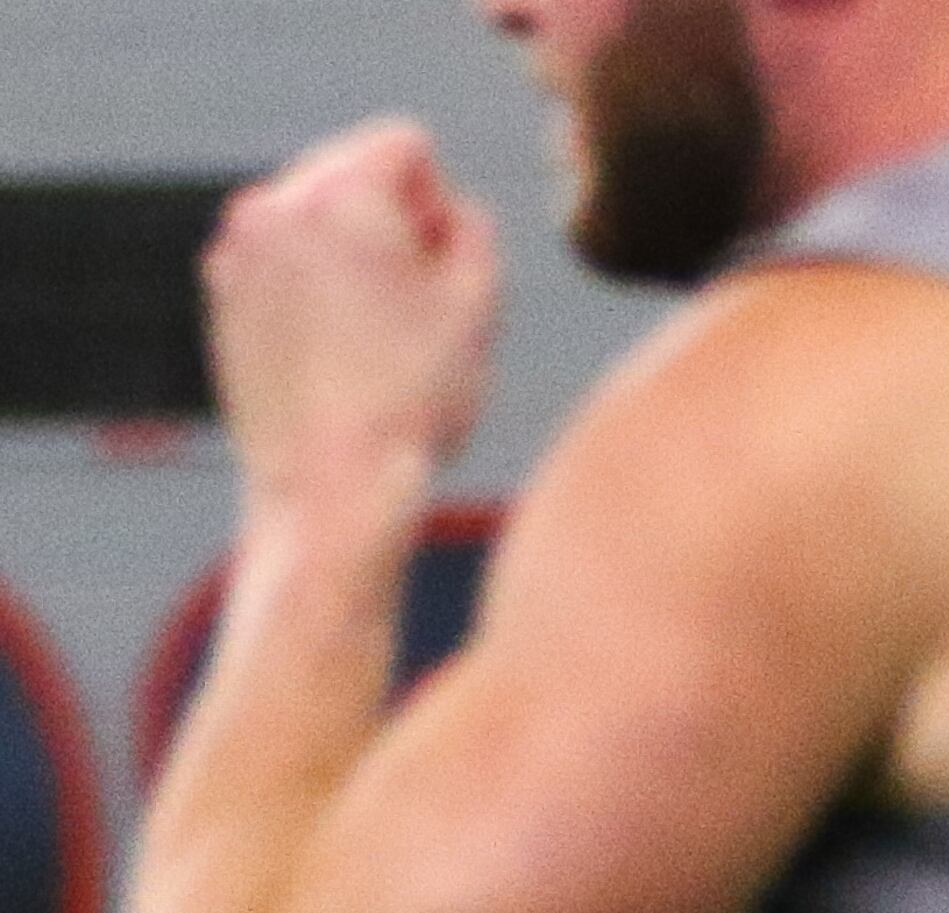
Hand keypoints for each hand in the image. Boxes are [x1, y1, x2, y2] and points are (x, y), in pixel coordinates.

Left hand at [204, 117, 502, 510]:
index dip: (441, 204)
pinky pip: (284, 257)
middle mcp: (273, 205)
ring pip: (317, 216)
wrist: (333, 484)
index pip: (406, 145)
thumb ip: (474, 229)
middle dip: (392, 221)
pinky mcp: (222, 291)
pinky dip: (314, 283)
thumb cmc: (411, 400)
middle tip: (412, 305)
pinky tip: (338, 347)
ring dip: (353, 253)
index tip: (440, 271)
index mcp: (339, 194)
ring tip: (375, 333)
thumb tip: (449, 210)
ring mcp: (237, 249)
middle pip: (354, 170)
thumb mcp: (479, 306)